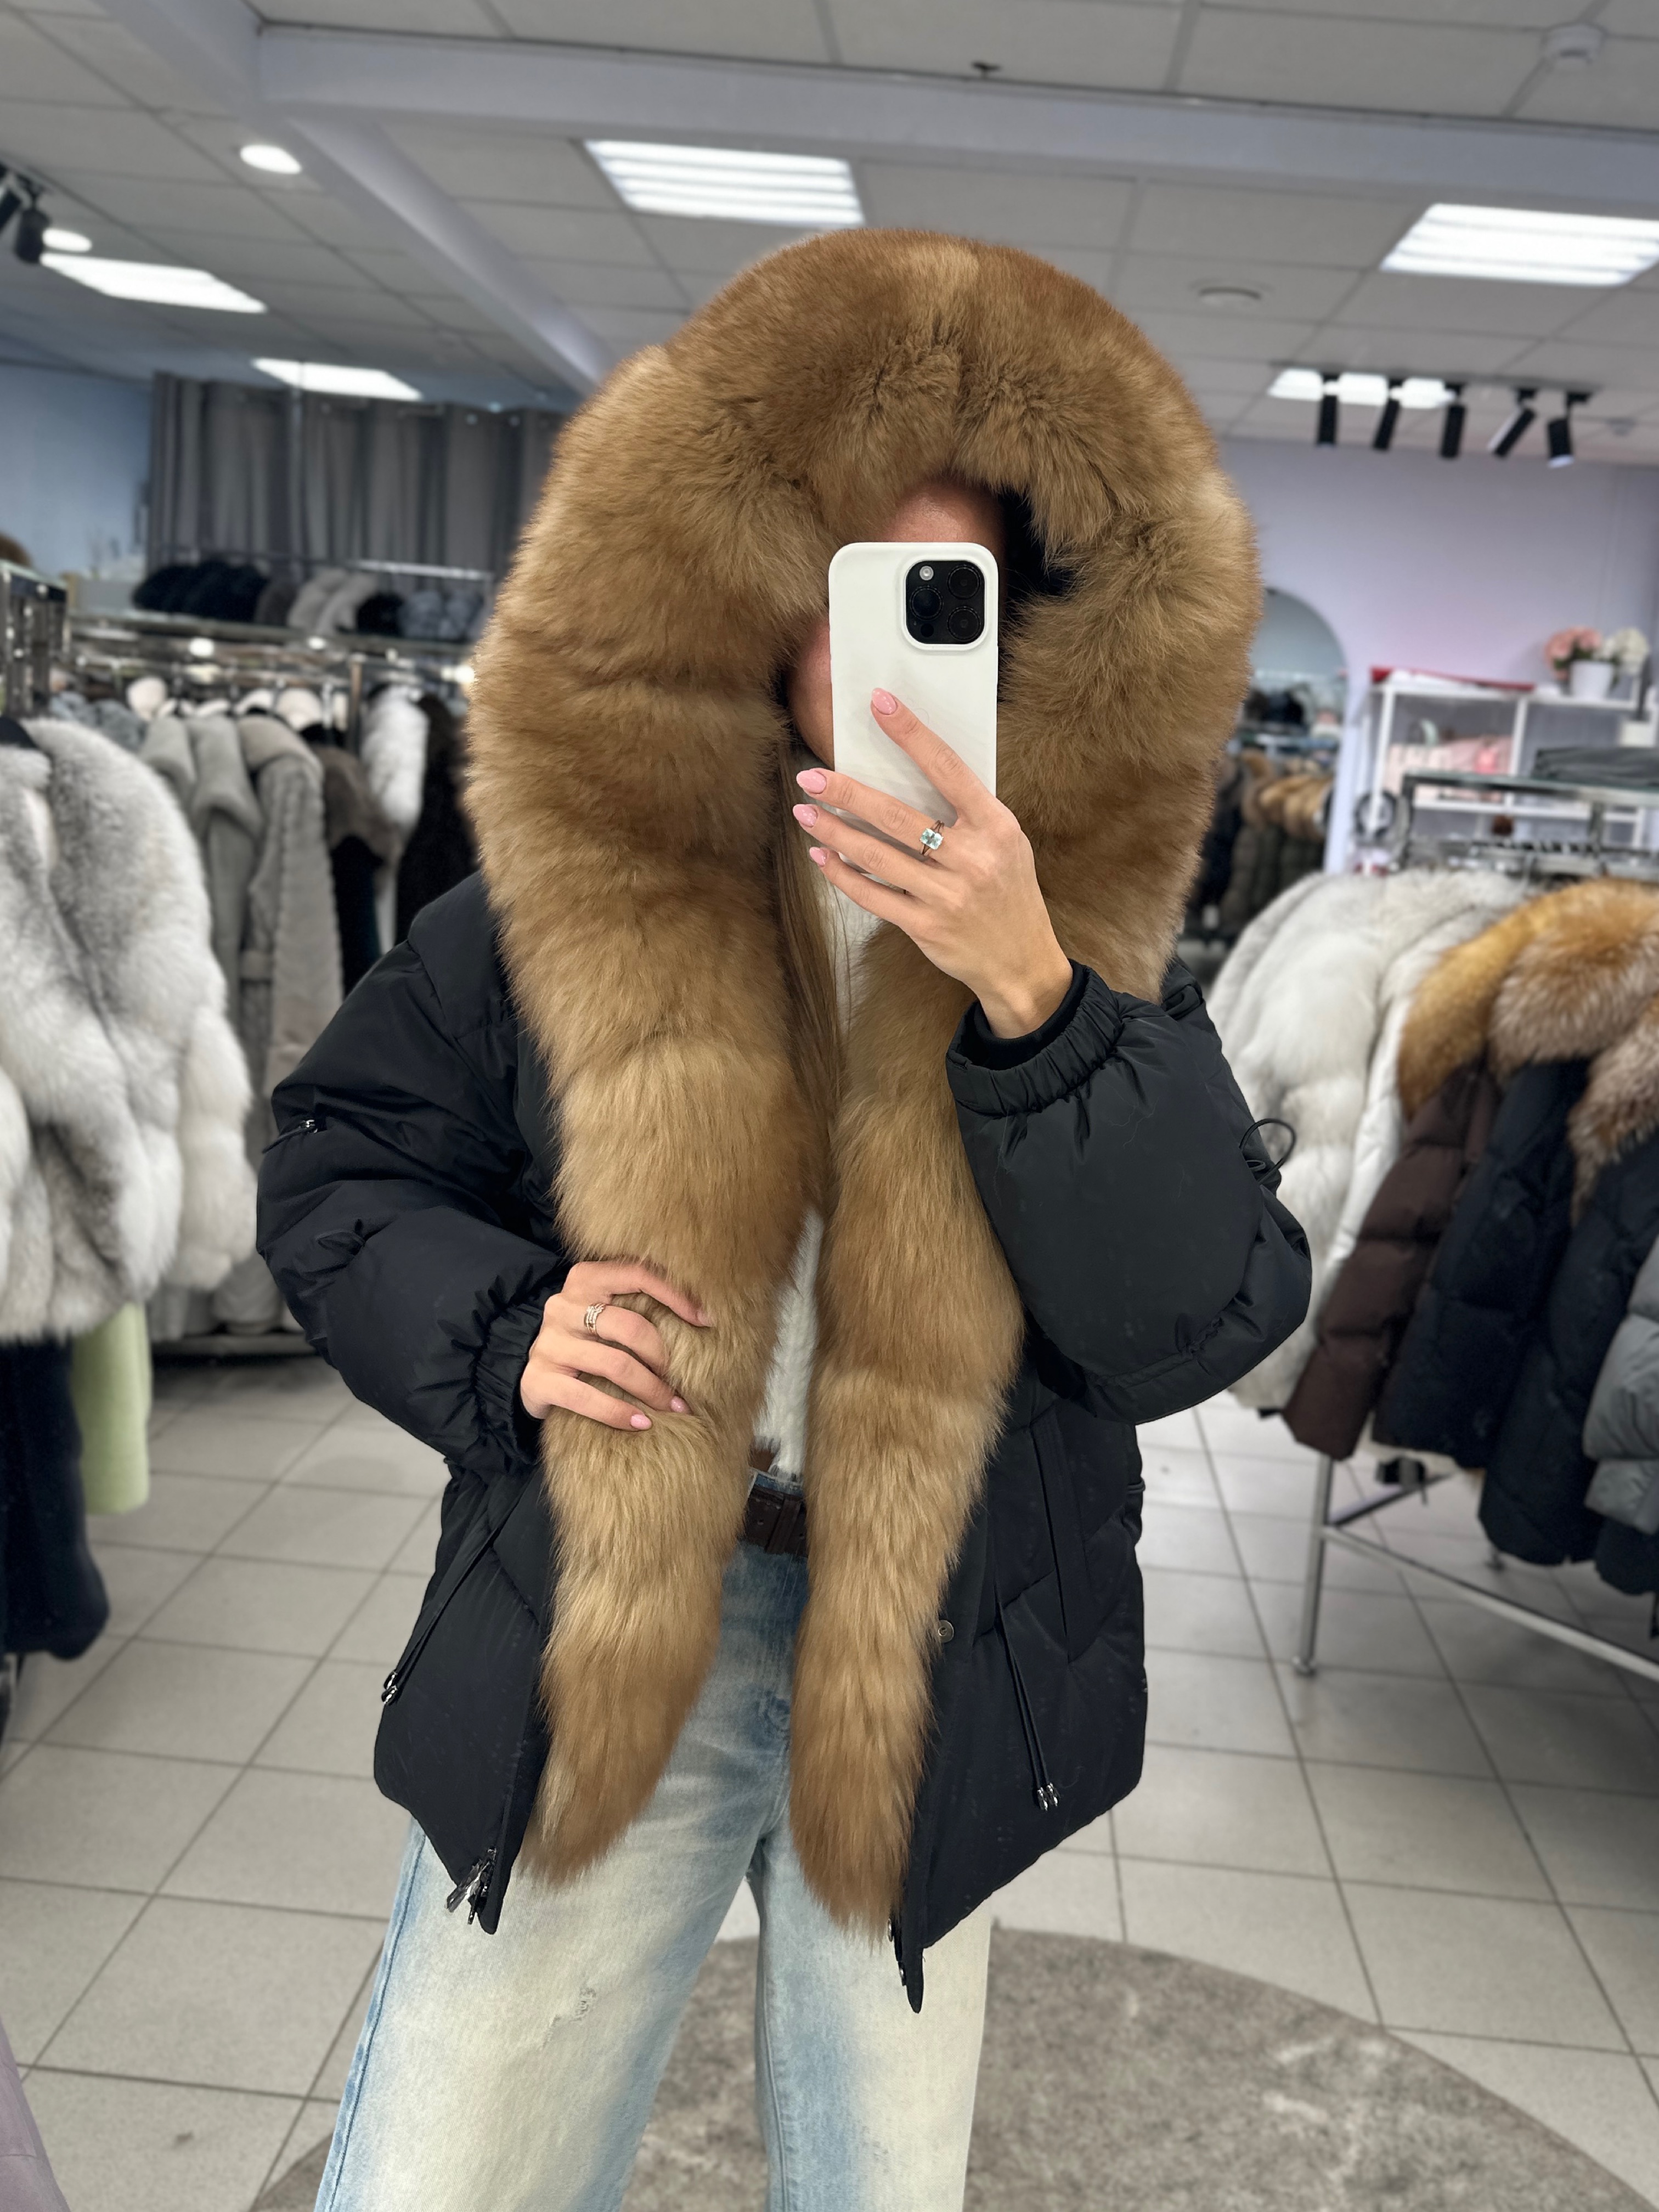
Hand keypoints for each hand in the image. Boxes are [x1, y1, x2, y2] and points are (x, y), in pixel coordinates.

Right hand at [519, 1260, 708, 1431]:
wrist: (537, 1377)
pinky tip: (642, 1424)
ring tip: (674, 1406)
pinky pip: (587, 1398)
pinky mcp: (539, 1379)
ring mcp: (549, 1343)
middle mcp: (563, 1305)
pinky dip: (619, 1413)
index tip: (707, 1320)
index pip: (637, 1274)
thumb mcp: (607, 1315)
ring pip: (615, 1364)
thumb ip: (639, 1306)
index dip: (676, 1295)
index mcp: (586, 1279)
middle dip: (664, 1357)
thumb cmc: (587, 1343)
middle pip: (630, 1327)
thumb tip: (703, 1317)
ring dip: (651, 1390)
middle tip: (683, 1381)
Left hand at [793, 690, 1073, 1038]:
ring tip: (805, 812)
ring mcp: (947, 896)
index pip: (947, 768)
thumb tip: (910, 770)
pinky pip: (873, 895)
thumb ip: (967, 812)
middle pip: (898, 816)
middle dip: (848, 793)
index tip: (880, 703)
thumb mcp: (1005, 842)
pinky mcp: (925, 926)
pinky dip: (842, 875)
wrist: (1021, 961)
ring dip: (835, 833)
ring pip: (877, 856)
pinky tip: (821, 856)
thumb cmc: (1008, 891)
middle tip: (811, 777)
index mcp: (995, 826)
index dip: (912, 733)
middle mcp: (971, 858)